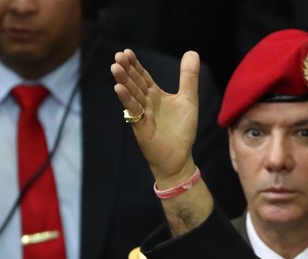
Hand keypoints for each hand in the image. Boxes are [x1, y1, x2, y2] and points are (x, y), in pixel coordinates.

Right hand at [111, 49, 199, 186]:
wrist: (179, 156)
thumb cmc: (182, 129)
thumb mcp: (189, 99)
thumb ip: (189, 77)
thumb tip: (192, 52)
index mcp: (155, 95)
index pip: (142, 76)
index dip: (135, 65)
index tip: (127, 52)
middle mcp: (146, 102)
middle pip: (134, 83)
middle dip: (126, 70)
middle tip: (118, 56)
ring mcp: (142, 114)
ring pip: (131, 95)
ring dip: (123, 81)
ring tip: (115, 67)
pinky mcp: (141, 127)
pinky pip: (133, 111)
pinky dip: (127, 100)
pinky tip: (119, 88)